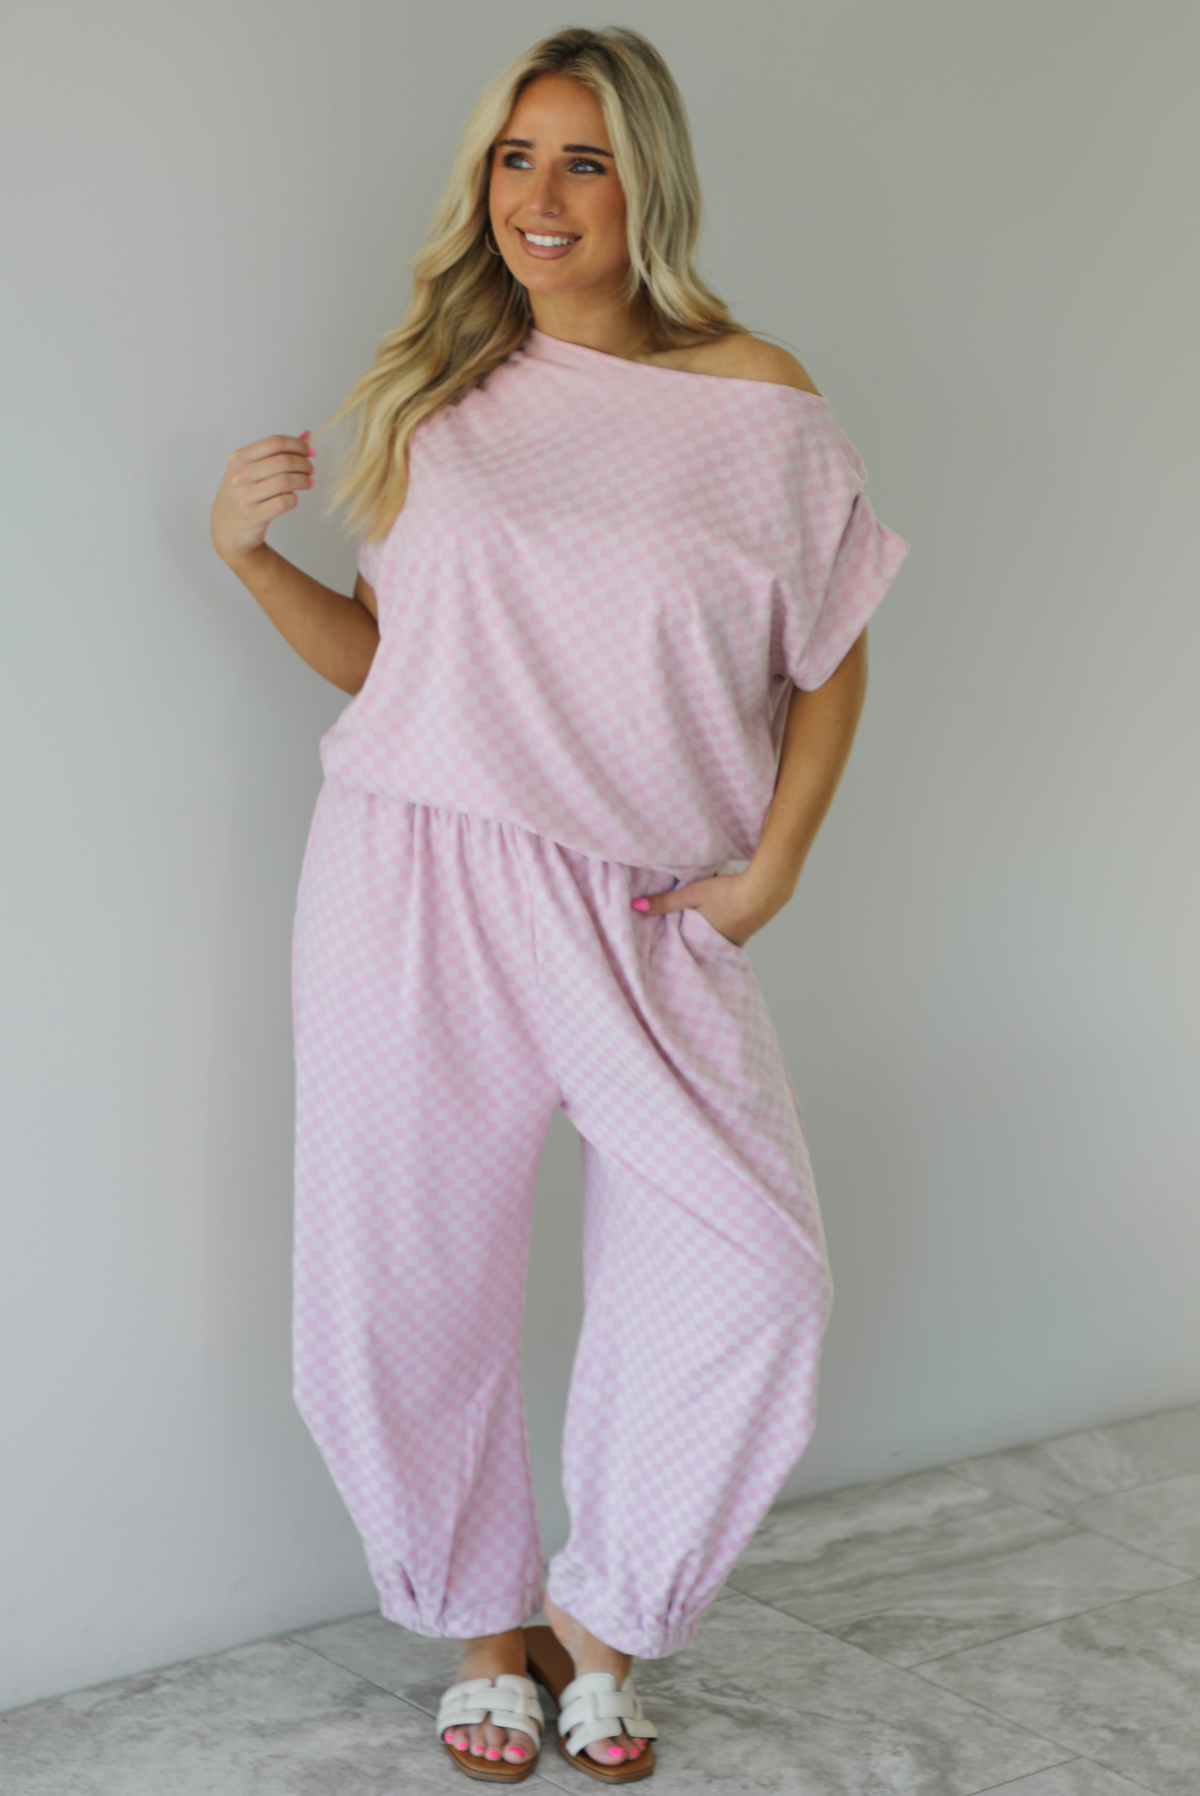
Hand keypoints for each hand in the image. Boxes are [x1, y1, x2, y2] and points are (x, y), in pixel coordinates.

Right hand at [210, 432, 315, 568]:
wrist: (226, 530)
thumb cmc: (244, 495)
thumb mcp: (252, 470)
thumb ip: (277, 453)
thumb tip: (307, 435)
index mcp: (239, 458)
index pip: (275, 442)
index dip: (298, 445)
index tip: (310, 452)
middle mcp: (240, 475)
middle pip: (283, 461)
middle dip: (304, 464)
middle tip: (311, 470)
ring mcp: (245, 496)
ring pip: (286, 481)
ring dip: (304, 481)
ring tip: (309, 483)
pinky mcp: (253, 516)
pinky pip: (284, 503)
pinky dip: (294, 499)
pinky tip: (293, 499)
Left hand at [630, 868, 789, 947]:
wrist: (767, 887)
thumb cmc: (727, 893)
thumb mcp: (691, 894)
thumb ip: (664, 902)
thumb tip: (634, 906)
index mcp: (706, 942)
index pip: (684, 948)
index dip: (674, 945)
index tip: (661, 946)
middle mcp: (723, 946)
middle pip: (700, 945)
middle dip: (689, 942)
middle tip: (675, 938)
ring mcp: (738, 940)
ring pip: (715, 939)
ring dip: (706, 934)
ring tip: (694, 927)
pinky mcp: (749, 930)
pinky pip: (728, 933)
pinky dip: (721, 928)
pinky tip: (719, 918)